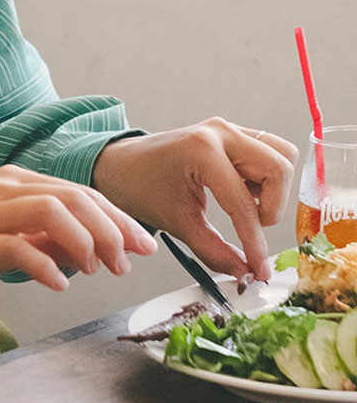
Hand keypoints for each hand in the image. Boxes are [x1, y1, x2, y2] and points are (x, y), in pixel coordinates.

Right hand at [0, 165, 156, 300]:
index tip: (143, 245)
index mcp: (17, 180)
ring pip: (50, 211)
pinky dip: (45, 265)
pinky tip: (59, 284)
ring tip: (96, 270)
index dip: (117, 218)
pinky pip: (16, 247)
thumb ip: (48, 237)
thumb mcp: (11, 236)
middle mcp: (4, 187)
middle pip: (72, 197)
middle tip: (127, 263)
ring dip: (83, 242)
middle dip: (109, 230)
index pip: (80, 191)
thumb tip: (92, 251)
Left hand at [91, 120, 297, 282]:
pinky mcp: (232, 133)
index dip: (255, 242)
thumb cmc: (140, 187)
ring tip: (245, 206)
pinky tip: (242, 192)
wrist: (120, 165)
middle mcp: (220, 133)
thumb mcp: (177, 223)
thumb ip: (214, 251)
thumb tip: (246, 273)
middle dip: (272, 206)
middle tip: (251, 226)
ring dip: (273, 188)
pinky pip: (270, 151)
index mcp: (201, 150)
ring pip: (282, 155)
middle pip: (279, 168)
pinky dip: (265, 177)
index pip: (244, 203)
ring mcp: (228, 129)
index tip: (260, 268)